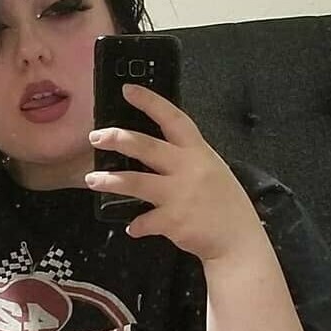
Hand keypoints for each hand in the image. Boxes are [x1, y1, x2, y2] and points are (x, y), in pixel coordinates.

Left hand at [85, 83, 263, 262]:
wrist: (238, 240)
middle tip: (96, 136)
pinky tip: (133, 227)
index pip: (173, 118)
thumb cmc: (226, 205)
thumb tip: (159, 156)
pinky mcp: (173, 220)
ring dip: (111, 180)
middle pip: (145, 146)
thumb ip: (189, 161)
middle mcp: (188, 168)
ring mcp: (179, 194)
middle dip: (117, 138)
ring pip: (136, 181)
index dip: (150, 102)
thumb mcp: (214, 171)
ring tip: (92, 179)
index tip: (128, 90)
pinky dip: (137, 225)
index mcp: (199, 152)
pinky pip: (145, 220)